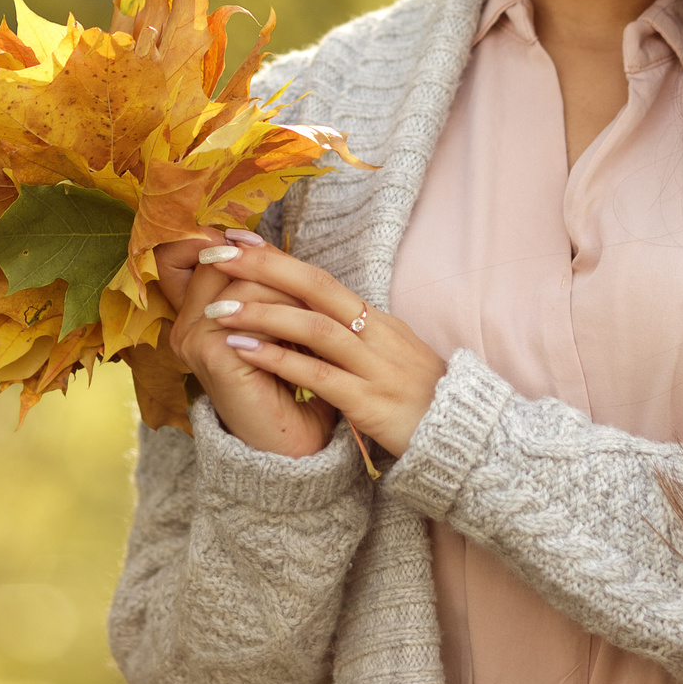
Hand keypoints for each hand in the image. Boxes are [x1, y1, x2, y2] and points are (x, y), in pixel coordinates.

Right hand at [163, 231, 337, 457]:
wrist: (293, 443)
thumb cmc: (288, 382)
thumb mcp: (272, 324)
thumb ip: (259, 286)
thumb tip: (256, 237)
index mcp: (194, 316)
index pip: (209, 254)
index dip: (245, 247)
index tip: (279, 253)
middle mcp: (185, 326)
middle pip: (224, 261)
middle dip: (271, 265)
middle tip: (309, 286)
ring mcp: (194, 340)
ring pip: (241, 283)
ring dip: (284, 290)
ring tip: (312, 310)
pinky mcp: (211, 354)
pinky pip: (250, 311)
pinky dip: (284, 313)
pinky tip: (308, 328)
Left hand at [188, 241, 446, 457]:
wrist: (466, 442)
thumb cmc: (423, 401)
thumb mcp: (391, 356)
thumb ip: (355, 335)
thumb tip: (316, 315)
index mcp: (377, 321)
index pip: (320, 278)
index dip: (277, 258)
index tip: (236, 240)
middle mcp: (376, 334)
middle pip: (315, 288)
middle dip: (263, 268)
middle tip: (216, 254)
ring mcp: (374, 367)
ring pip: (313, 328)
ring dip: (262, 314)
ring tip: (217, 308)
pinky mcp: (370, 403)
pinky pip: (318, 376)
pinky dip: (279, 360)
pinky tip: (243, 352)